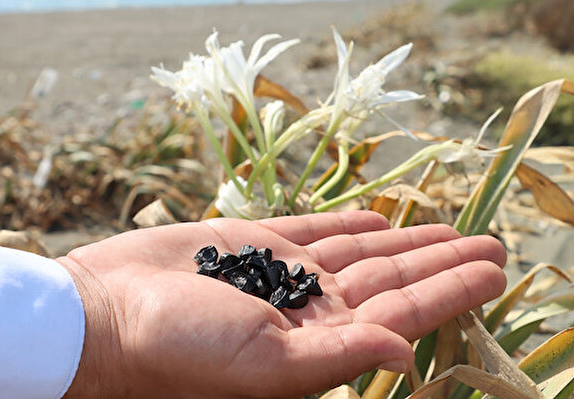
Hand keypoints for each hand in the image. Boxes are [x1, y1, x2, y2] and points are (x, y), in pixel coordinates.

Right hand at [57, 211, 505, 397]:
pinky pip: (313, 230)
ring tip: (448, 230)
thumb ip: (337, 355)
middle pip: (392, 281)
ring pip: (361, 253)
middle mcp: (307, 311)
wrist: (107, 313)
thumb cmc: (177, 349)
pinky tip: (375, 218)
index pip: (402, 314)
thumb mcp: (264, 363)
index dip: (450, 292)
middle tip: (490, 244)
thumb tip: (405, 350)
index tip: (492, 269)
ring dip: (405, 241)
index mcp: (317, 344)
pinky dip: (347, 223)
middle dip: (440, 263)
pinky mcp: (252, 244)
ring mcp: (281, 275)